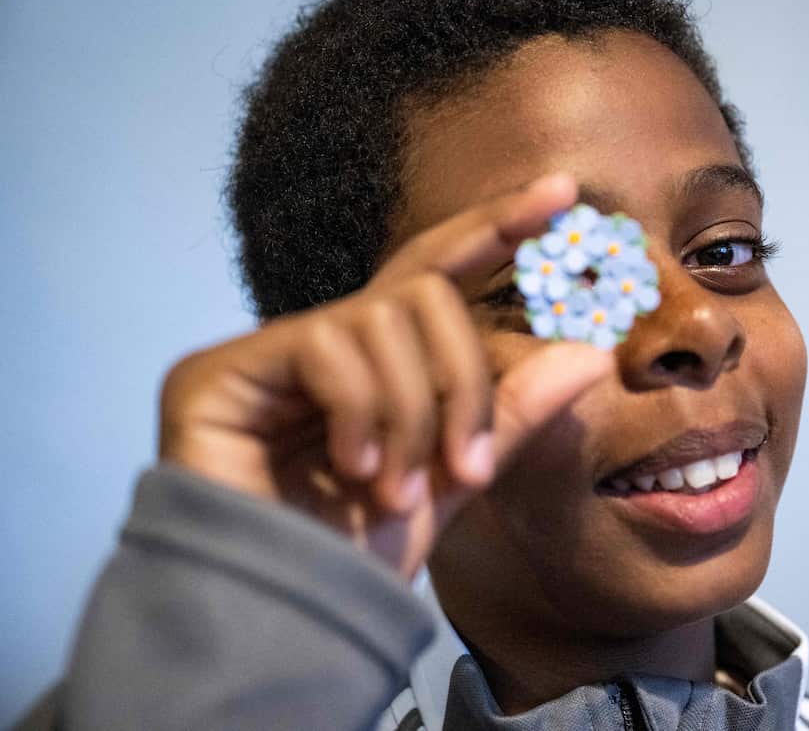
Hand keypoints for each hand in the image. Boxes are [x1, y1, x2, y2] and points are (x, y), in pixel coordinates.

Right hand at [157, 173, 611, 576]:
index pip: (438, 271)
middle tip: (465, 468)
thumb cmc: (362, 552)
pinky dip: (362, 412)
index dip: (496, 225)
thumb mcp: (457, 476)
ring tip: (395, 490)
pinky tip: (354, 471)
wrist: (287, 618)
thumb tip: (590, 351)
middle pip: (424, 296)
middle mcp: (325, 341)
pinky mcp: (217, 371)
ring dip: (413, 416)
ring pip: (381, 320)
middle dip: (464, 382)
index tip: (562, 192)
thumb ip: (513, 413)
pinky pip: (327, 344)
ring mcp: (269, 352)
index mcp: (380, 361)